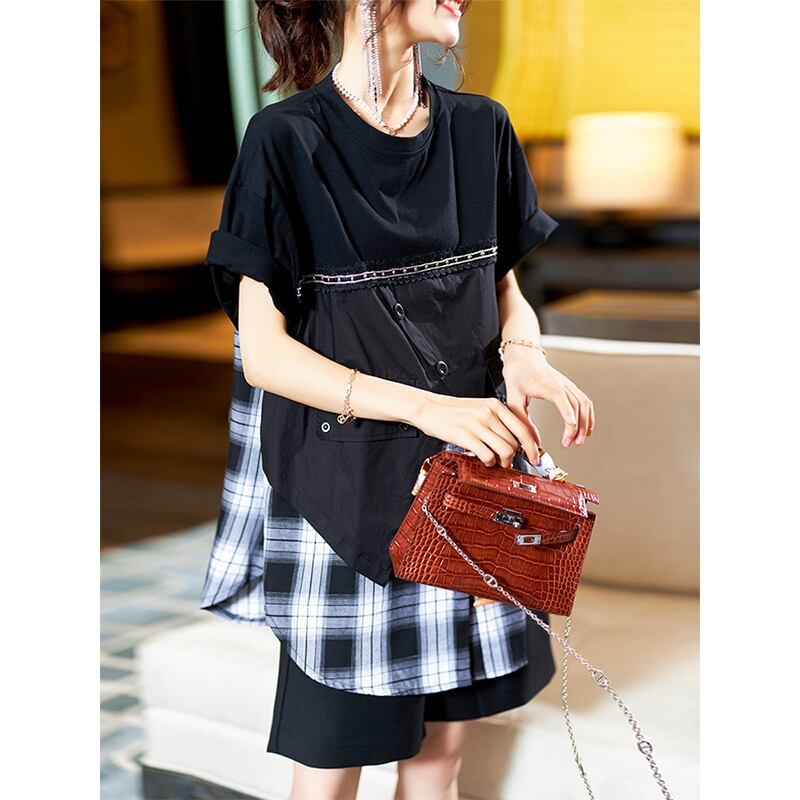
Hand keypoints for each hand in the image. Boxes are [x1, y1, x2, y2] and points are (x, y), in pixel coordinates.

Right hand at [411, 393, 540, 467]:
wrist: (429, 408)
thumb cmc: (453, 411)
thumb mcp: (480, 408)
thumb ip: (497, 421)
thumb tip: (513, 440)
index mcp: (495, 405)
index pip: (523, 428)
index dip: (532, 447)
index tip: (534, 457)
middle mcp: (489, 414)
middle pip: (514, 443)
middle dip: (513, 457)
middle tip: (506, 462)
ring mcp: (478, 425)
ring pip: (504, 450)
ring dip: (502, 462)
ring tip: (495, 462)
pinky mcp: (466, 436)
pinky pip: (487, 456)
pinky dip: (488, 462)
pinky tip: (482, 460)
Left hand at [501, 347, 594, 447]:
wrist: (524, 357)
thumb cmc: (517, 376)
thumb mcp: (514, 400)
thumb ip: (523, 421)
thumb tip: (534, 441)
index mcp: (545, 385)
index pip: (560, 397)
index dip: (567, 411)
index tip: (570, 425)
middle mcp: (560, 383)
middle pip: (577, 404)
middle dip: (577, 426)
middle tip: (571, 443)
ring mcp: (568, 385)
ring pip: (584, 404)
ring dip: (585, 423)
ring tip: (579, 440)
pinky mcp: (571, 387)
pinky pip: (585, 402)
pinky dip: (588, 416)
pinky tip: (585, 429)